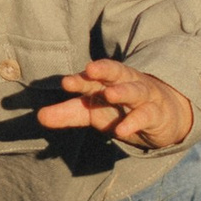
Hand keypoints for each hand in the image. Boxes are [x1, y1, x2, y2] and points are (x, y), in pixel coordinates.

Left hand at [35, 58, 195, 151]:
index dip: (80, 79)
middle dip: (104, 69)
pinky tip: (122, 130)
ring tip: (110, 94)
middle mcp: (124, 83)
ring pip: (134, 89)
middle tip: (90, 70)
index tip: (66, 83)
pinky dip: (135, 121)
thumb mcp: (93, 112)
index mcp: (106, 81)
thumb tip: (39, 117)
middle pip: (115, 72)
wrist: (161, 117)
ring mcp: (142, 96)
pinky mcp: (155, 113)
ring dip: (123, 91)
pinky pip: (146, 115)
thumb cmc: (120, 109)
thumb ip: (67, 113)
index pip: (92, 77)